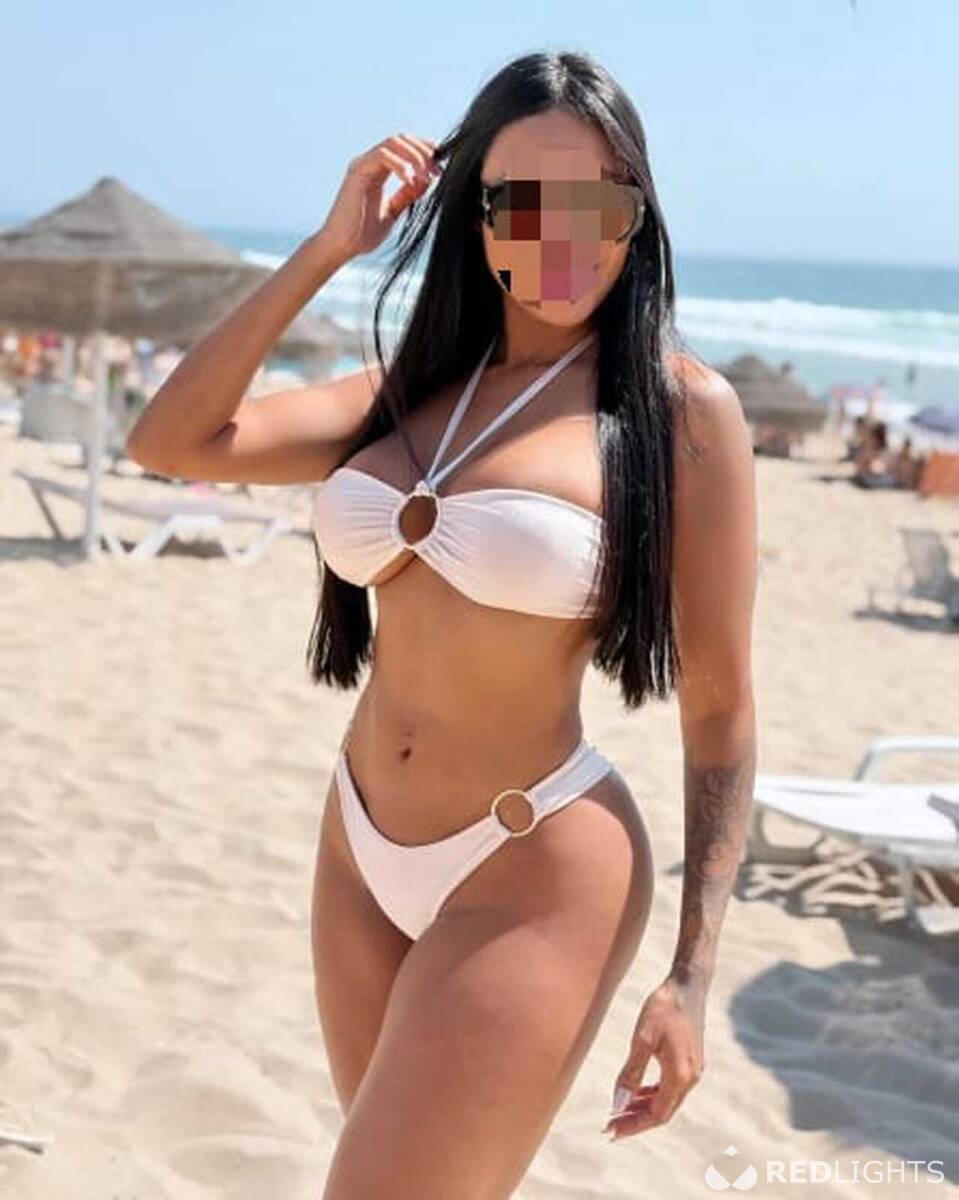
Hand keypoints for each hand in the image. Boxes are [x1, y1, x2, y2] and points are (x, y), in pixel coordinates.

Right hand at [317, 132, 440, 261]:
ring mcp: (362, 165)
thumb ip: (407, 194)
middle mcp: (369, 163)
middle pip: (401, 139)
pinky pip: (382, 156)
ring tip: (426, 176)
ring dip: (414, 155)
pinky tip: (409, 180)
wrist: (343, 247)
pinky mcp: (357, 172)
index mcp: (378, 171)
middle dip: (423, 151)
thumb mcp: (394, 211)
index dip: (424, 151)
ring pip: (393, 142)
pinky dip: (400, 165)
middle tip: (436, 170)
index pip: (403, 147)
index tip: (440, 166)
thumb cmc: (363, 233)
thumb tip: (427, 180)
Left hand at [602, 975, 705, 1139]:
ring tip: (619, 1110)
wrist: (687, 984)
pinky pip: (671, 1087)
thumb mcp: (642, 1039)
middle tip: (610, 1126)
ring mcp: (693, 1070)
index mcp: (680, 1076)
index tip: (611, 1131)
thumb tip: (618, 1104)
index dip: (633, 1125)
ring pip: (667, 1101)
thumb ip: (630, 1074)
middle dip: (636, 1120)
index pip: (657, 1115)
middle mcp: (691, 1078)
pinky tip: (637, 1092)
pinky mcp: (690, 1061)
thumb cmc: (663, 1008)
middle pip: (663, 1112)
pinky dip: (653, 1094)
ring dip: (643, 1108)